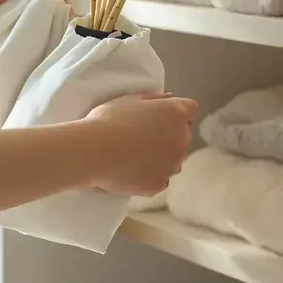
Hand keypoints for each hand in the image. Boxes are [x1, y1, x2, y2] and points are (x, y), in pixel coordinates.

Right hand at [83, 92, 197, 196]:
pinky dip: (151, 175)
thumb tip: (170, 99)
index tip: (159, 116)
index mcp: (176, 114)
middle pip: (182, 136)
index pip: (191, 109)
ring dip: (161, 158)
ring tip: (135, 156)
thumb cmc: (108, 120)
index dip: (175, 112)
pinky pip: (160, 179)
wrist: (92, 152)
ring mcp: (172, 165)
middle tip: (142, 136)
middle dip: (168, 136)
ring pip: (173, 160)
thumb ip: (156, 97)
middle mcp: (181, 140)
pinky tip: (132, 170)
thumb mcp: (130, 98)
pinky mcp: (159, 185)